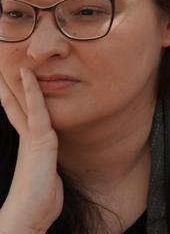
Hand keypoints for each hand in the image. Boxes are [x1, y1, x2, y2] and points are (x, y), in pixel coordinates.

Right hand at [0, 68, 62, 233]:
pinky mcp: (38, 141)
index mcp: (29, 143)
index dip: (15, 96)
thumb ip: (49, 165)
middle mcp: (27, 137)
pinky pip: (37, 111)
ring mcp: (31, 138)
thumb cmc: (39, 201)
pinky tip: (28, 77)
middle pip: (16, 104)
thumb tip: (52, 165)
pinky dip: (33, 92)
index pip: (20, 113)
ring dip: (19, 82)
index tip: (11, 78)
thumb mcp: (48, 176)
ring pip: (23, 103)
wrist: (27, 217)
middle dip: (10, 85)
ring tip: (15, 63)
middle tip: (1, 65)